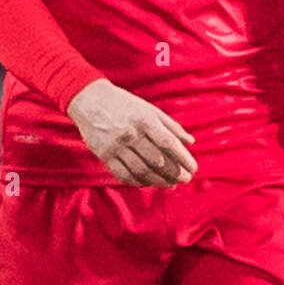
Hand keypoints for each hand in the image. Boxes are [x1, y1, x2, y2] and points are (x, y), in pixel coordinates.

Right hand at [67, 79, 197, 186]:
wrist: (90, 100)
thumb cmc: (125, 104)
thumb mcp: (150, 109)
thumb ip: (171, 126)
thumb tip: (191, 142)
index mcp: (145, 120)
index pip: (168, 143)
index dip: (183, 157)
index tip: (193, 168)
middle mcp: (131, 133)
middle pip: (157, 160)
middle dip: (174, 173)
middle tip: (185, 179)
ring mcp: (116, 146)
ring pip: (141, 170)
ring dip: (159, 181)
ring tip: (171, 184)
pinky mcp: (104, 155)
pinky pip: (124, 174)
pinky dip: (138, 182)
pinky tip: (149, 183)